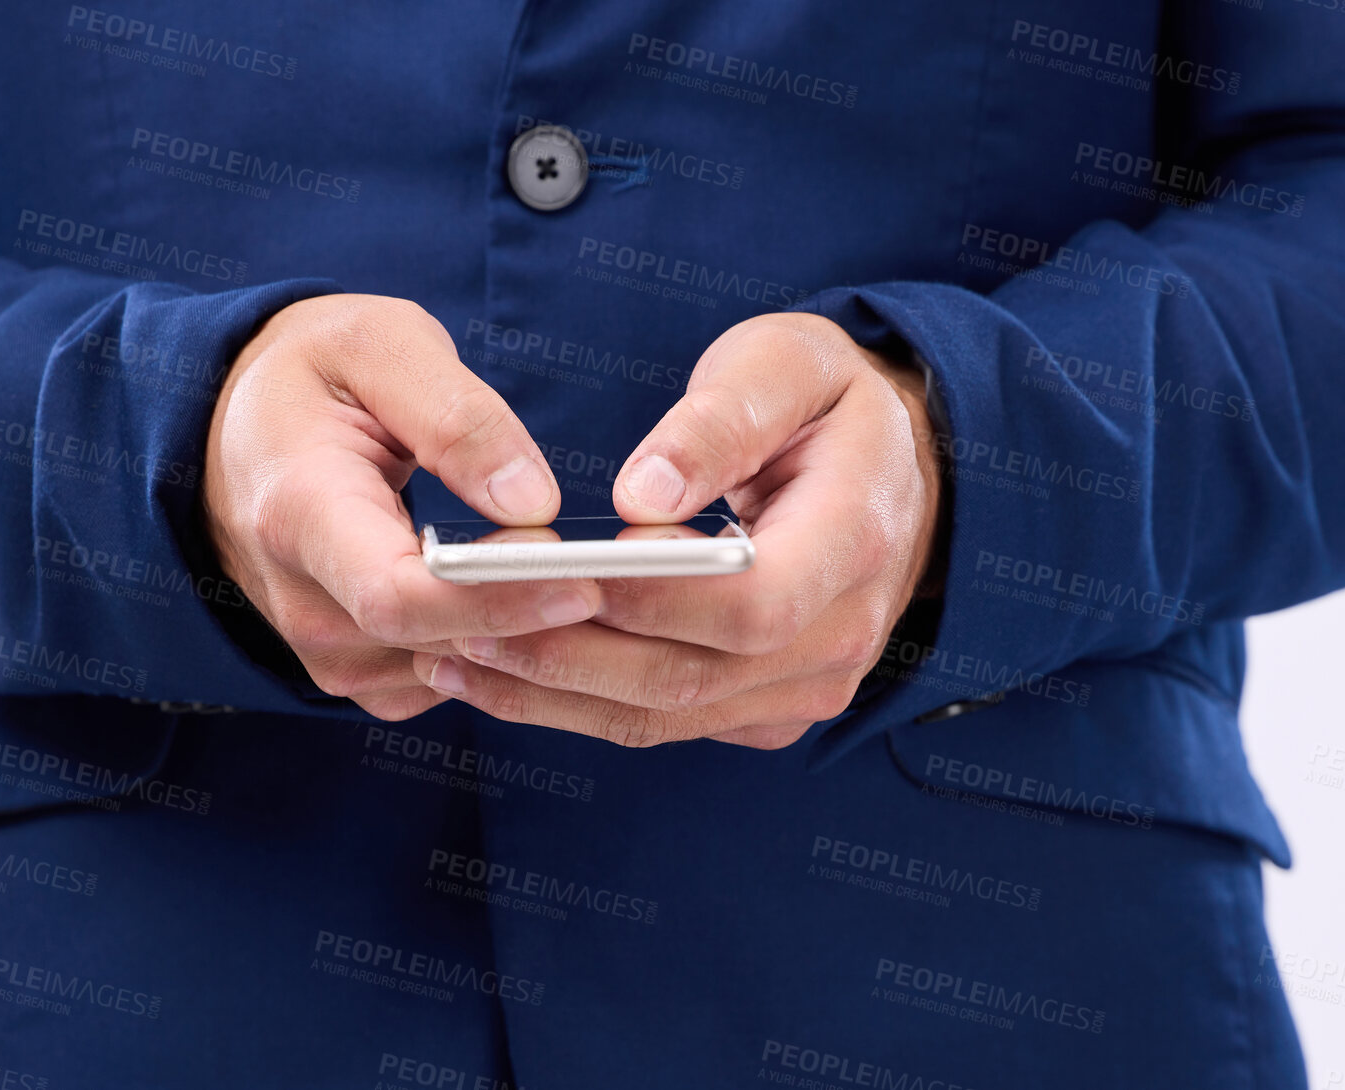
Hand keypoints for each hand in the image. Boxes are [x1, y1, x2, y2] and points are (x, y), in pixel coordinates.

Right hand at [204, 294, 601, 719]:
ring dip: (538, 641)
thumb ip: (455, 417)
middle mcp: (306, 602)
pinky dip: (510, 649)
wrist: (234, 432)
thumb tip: (534, 505)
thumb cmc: (311, 374)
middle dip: (546, 622)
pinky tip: (557, 598)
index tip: (590, 577)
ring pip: (456, 674)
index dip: (501, 598)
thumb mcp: (377, 344)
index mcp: (300, 513)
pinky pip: (451, 680)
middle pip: (441, 645)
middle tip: (647, 585)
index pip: (403, 594)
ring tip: (619, 584)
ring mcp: (329, 647)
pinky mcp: (360, 667)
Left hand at [411, 312, 940, 748]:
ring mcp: (805, 688)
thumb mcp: (790, 365)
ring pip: (662, 718)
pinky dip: (575, 705)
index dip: (643, 597)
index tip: (544, 567)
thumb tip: (639, 496)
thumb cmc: (830, 403)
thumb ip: (721, 420)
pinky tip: (498, 671)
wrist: (896, 471)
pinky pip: (661, 724)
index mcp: (855, 543)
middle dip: (564, 656)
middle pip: (688, 680)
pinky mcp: (765, 710)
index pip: (746, 604)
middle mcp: (839, 638)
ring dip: (549, 694)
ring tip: (448, 656)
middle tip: (455, 620)